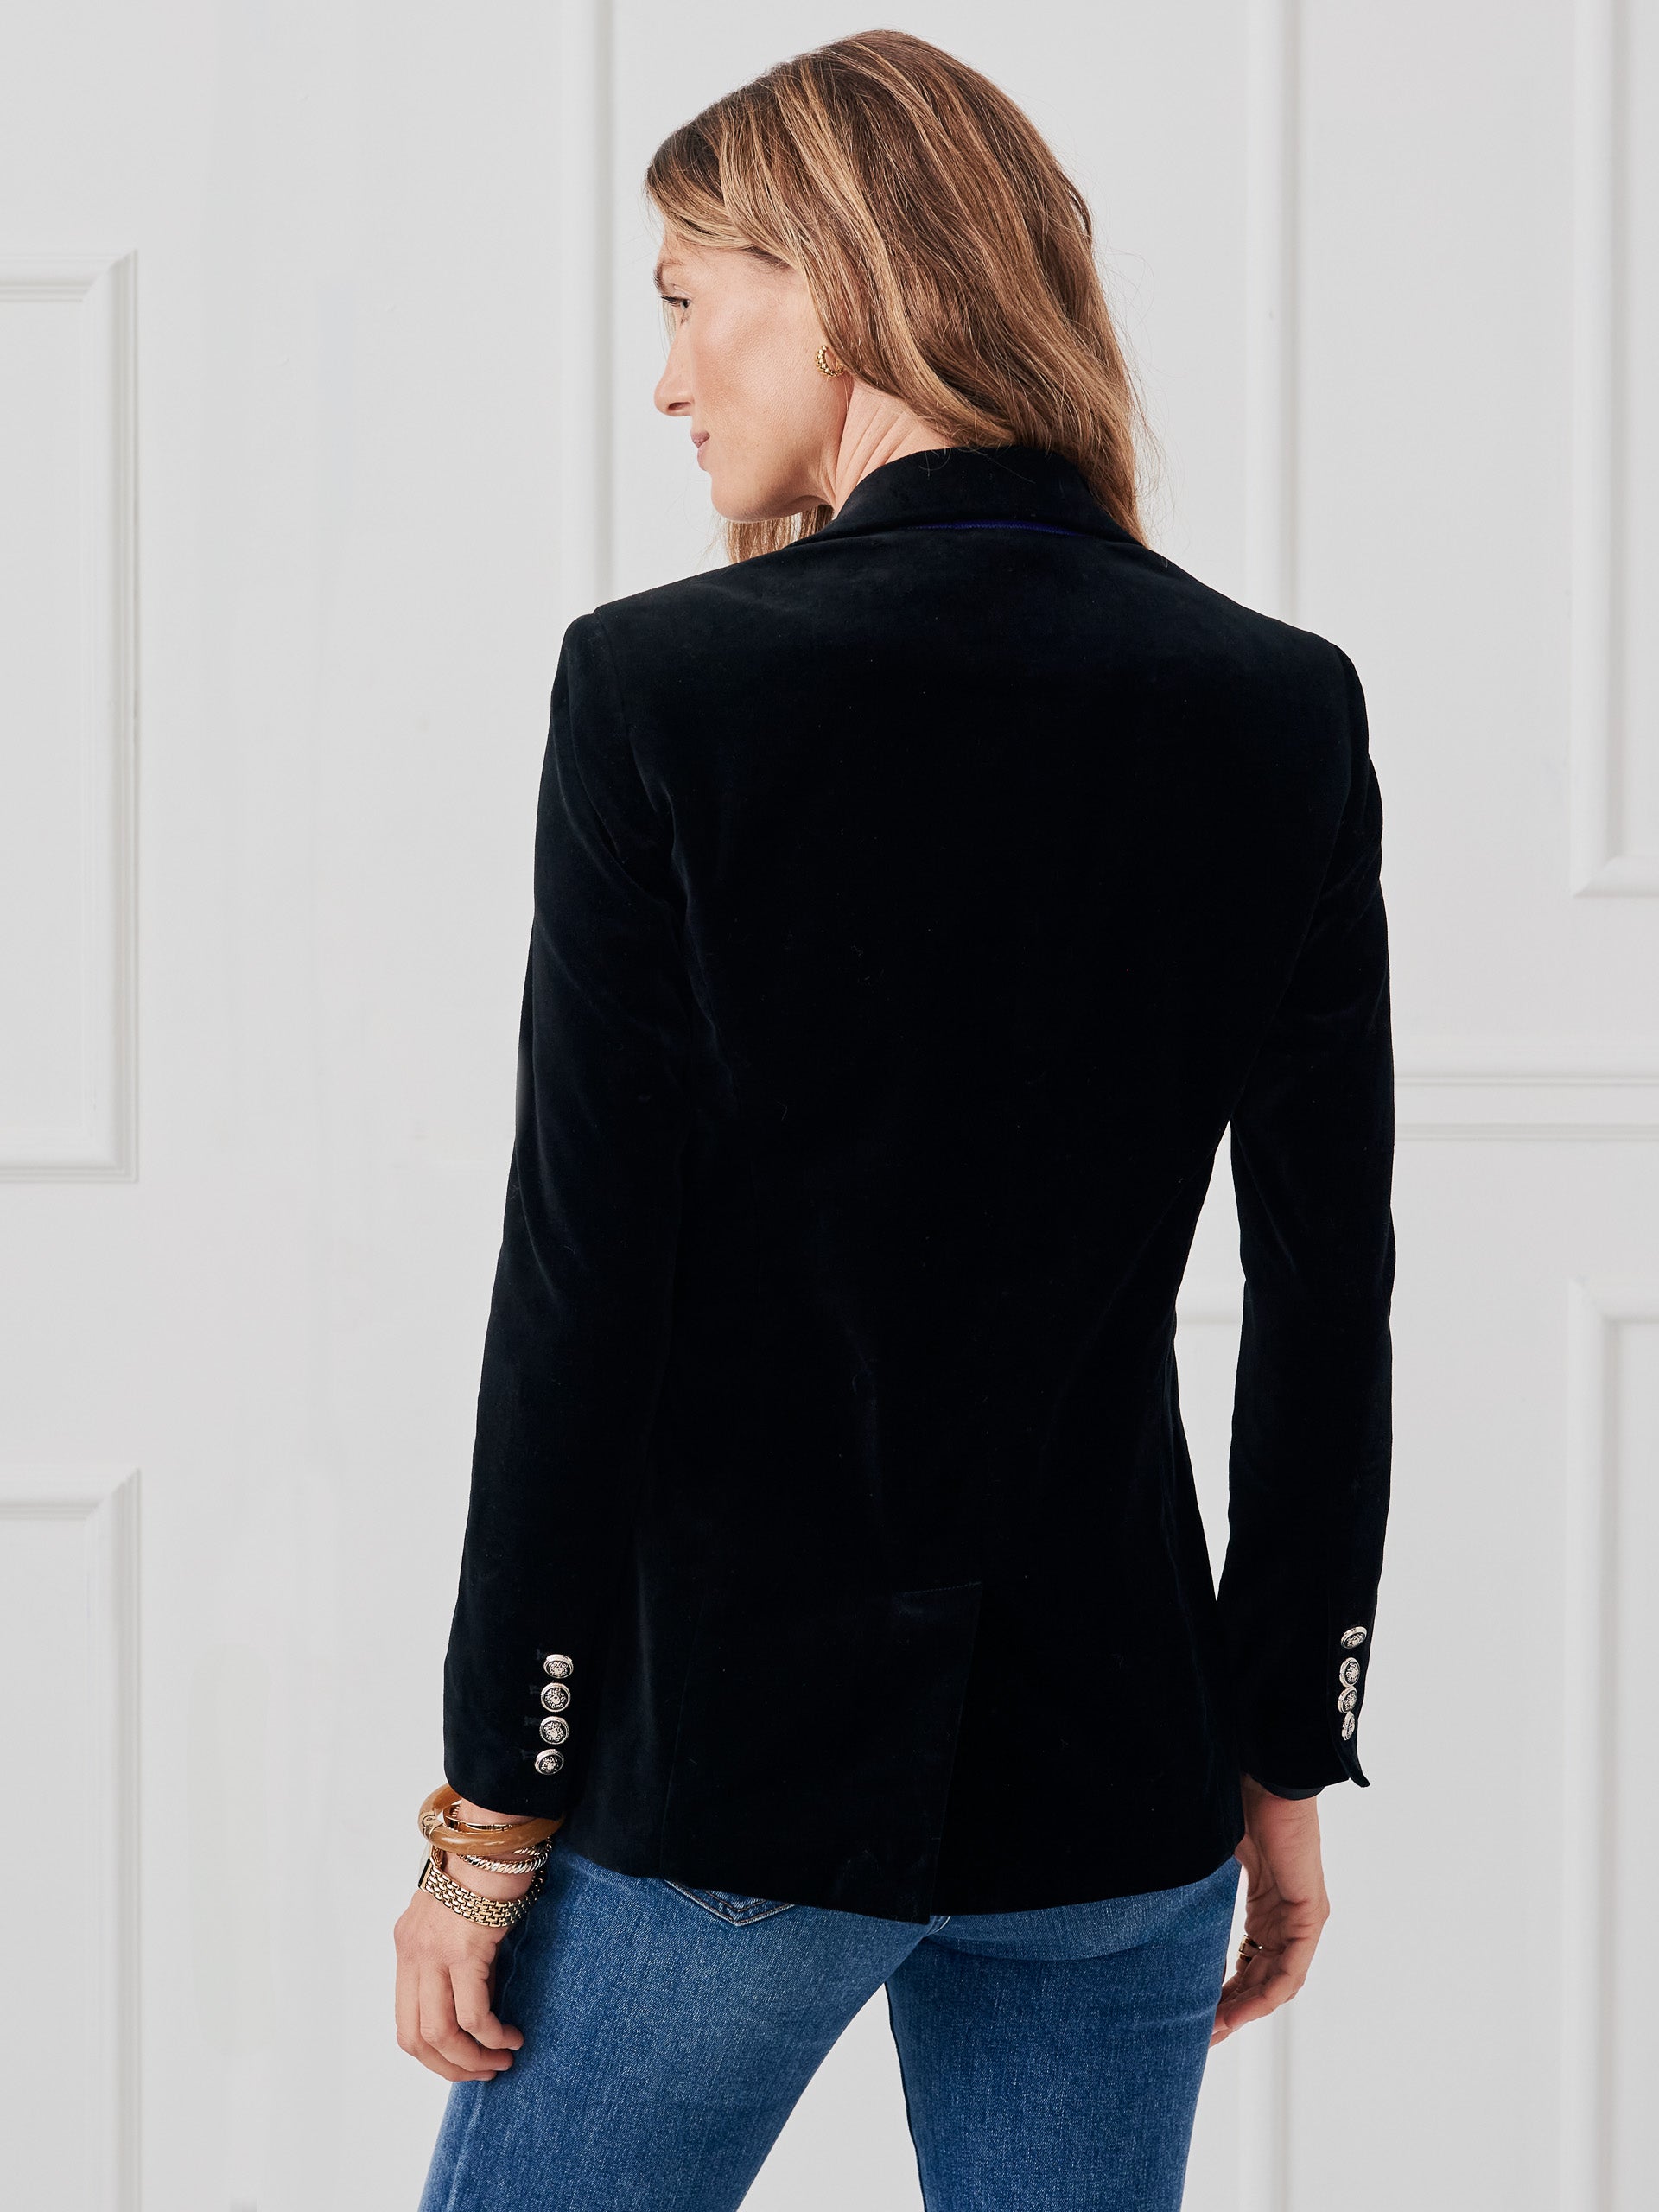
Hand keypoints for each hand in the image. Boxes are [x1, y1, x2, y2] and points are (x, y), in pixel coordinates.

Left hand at [393, 1800, 538, 2081]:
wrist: (495, 1834)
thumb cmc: (485, 1869)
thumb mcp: (455, 1917)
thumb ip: (453, 1957)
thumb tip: (472, 2003)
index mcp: (407, 1947)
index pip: (405, 2020)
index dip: (433, 2053)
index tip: (463, 2061)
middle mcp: (412, 1953)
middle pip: (415, 2037)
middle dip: (450, 2067)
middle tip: (483, 2072)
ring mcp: (434, 1953)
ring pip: (440, 2034)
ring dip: (472, 2059)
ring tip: (501, 2061)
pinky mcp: (465, 1950)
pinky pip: (473, 2014)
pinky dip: (492, 2036)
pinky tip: (511, 2037)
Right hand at [1210, 1774, 1329, 2044]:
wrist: (1267, 1776)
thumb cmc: (1239, 1802)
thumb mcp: (1215, 1856)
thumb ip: (1200, 1887)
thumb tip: (1156, 1902)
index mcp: (1268, 1904)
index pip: (1250, 1960)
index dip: (1225, 1989)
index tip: (1196, 2010)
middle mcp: (1287, 1917)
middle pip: (1263, 1978)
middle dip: (1232, 2008)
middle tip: (1200, 2032)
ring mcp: (1300, 1918)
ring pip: (1277, 1981)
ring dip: (1247, 2010)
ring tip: (1213, 2030)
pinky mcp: (1307, 1915)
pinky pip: (1289, 1969)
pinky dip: (1265, 1993)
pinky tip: (1239, 2011)